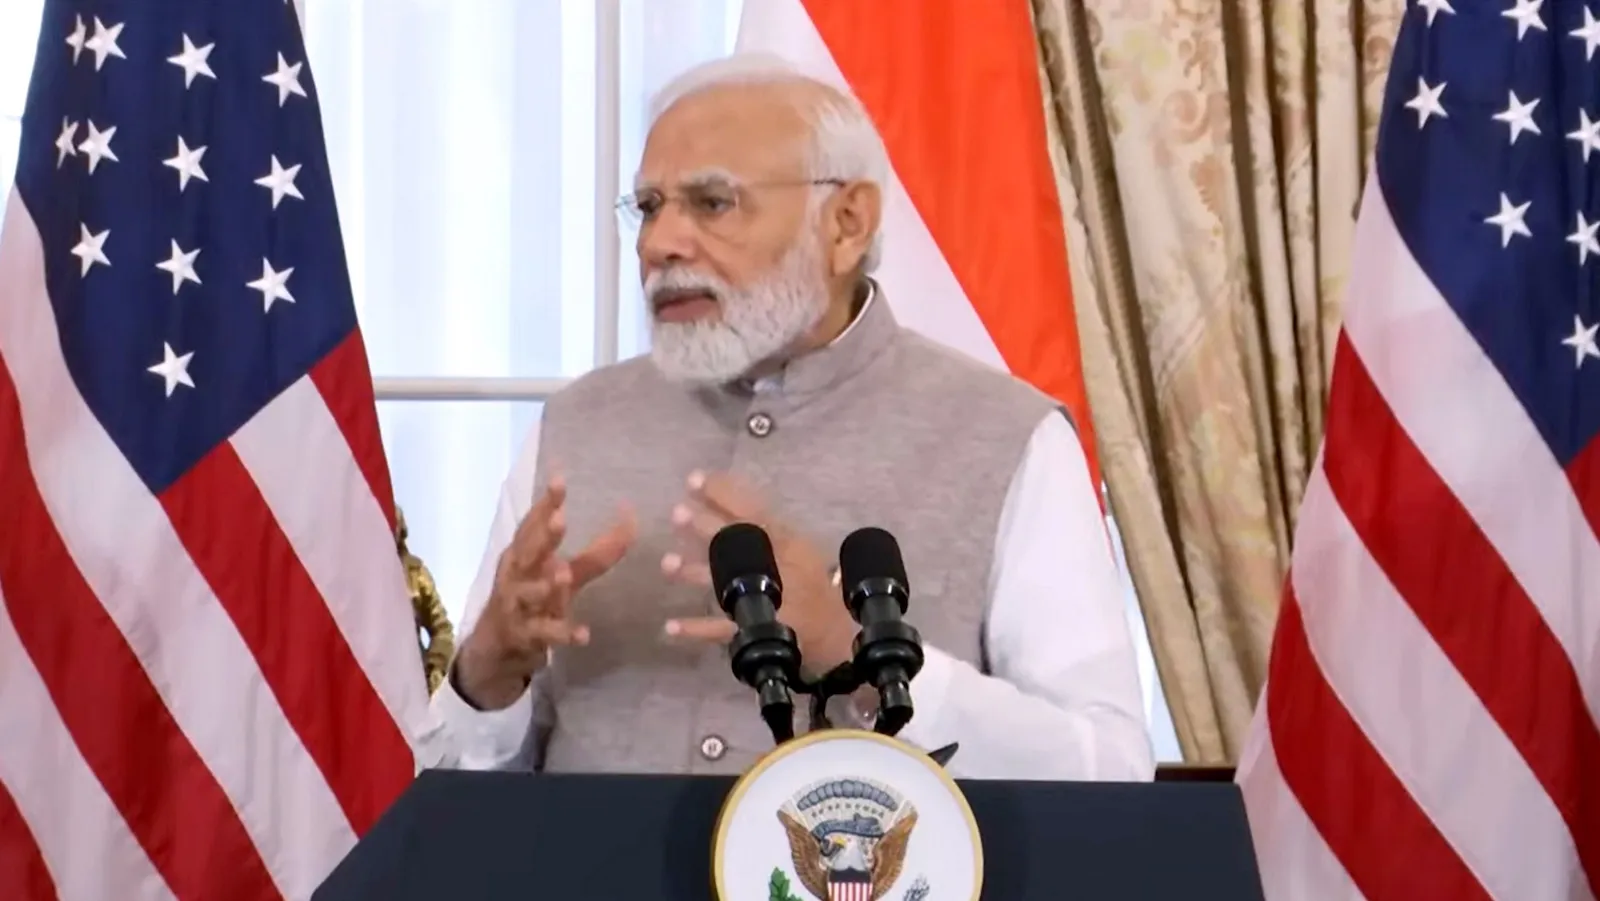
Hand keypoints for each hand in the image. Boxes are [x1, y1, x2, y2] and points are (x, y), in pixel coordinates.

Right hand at [457, 477, 634, 708]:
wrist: (497, 649)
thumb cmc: (534, 600)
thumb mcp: (565, 574)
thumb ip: (598, 553)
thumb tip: (631, 519)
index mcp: (523, 555)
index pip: (533, 525)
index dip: (545, 504)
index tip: (559, 480)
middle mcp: (516, 576)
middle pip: (527, 553)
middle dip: (543, 537)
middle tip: (561, 520)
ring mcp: (517, 608)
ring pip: (530, 594)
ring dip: (546, 585)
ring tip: (564, 574)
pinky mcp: (524, 637)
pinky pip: (545, 634)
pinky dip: (563, 633)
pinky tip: (583, 634)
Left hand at [660, 470, 856, 676]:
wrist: (833, 631)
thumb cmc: (811, 583)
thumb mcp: (798, 547)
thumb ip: (768, 526)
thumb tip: (726, 500)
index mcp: (788, 543)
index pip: (754, 511)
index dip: (724, 494)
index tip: (694, 479)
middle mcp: (777, 568)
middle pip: (739, 544)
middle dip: (706, 528)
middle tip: (677, 513)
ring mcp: (765, 601)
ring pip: (725, 583)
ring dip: (695, 573)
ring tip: (667, 564)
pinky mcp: (755, 630)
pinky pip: (722, 631)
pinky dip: (695, 629)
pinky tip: (670, 627)